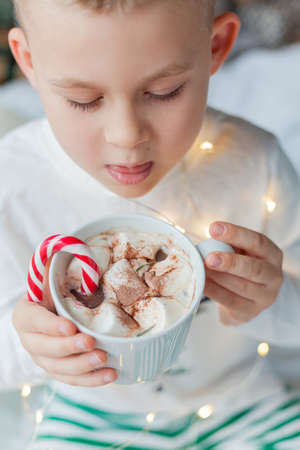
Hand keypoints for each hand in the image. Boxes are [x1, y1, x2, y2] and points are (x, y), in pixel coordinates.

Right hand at [13, 261, 116, 385]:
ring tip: (104, 359)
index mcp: (25, 314)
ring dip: (82, 367)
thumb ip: (60, 263)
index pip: (35, 321)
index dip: (51, 326)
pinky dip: (91, 380)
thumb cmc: (56, 290)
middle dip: (69, 348)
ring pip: (59, 368)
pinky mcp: (59, 370)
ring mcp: (44, 358)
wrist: (54, 308)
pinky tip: (110, 374)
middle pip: (45, 349)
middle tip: (91, 342)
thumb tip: (77, 245)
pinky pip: (73, 380)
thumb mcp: (53, 275)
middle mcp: (31, 339)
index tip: (70, 326)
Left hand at [203, 221, 283, 325]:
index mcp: (272, 255)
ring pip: (241, 286)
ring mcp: (264, 297)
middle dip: (230, 262)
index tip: (213, 228)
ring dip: (218, 277)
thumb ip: (227, 246)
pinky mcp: (250, 312)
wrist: (246, 297)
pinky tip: (201, 283)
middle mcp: (274, 276)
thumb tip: (204, 243)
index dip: (236, 234)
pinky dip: (214, 291)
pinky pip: (230, 301)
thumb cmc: (241, 266)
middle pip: (254, 268)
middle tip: (209, 258)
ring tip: (201, 269)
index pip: (257, 242)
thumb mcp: (239, 252)